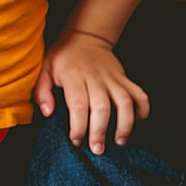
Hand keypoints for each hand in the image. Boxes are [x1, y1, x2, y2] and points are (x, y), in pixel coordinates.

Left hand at [34, 29, 148, 155]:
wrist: (85, 36)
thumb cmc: (62, 56)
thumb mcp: (44, 68)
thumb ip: (42, 91)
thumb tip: (47, 113)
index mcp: (73, 75)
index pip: (78, 105)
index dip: (78, 126)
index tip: (76, 140)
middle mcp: (95, 77)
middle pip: (102, 107)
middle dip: (100, 131)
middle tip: (97, 149)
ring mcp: (113, 77)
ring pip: (125, 102)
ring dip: (125, 124)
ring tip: (120, 141)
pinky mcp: (124, 78)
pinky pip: (139, 94)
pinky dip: (143, 109)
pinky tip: (138, 122)